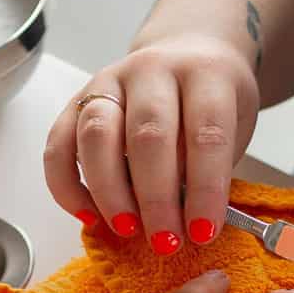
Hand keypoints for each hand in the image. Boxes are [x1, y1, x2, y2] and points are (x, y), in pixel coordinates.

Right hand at [42, 34, 259, 254]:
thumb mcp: (234, 125)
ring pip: (97, 134)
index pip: (206, 133)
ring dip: (110, 192)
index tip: (203, 232)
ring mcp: (111, 81)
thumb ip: (211, 164)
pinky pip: (59, 144)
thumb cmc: (212, 101)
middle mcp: (153, 70)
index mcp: (205, 74)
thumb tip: (187, 220)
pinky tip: (89, 216)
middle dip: (155, 198)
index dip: (206, 188)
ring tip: (126, 229)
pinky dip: (68, 186)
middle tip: (165, 241)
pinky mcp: (77, 99)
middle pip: (148, 135)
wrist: (190, 51)